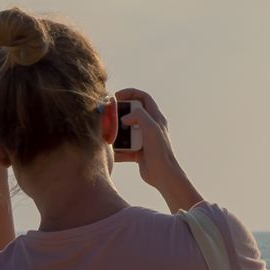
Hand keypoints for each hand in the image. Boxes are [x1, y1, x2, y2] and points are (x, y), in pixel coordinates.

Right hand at [114, 86, 200, 210]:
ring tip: (107, 134)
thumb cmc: (160, 151)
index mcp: (156, 118)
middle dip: (119, 114)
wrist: (163, 175)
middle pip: (132, 113)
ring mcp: (144, 139)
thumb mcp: (151, 128)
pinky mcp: (138, 151)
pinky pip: (124, 147)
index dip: (130, 93)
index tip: (116, 96)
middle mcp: (150, 126)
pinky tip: (109, 151)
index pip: (143, 98)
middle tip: (107, 116)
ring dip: (116, 133)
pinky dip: (117, 149)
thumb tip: (125, 118)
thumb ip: (139, 116)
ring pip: (126, 131)